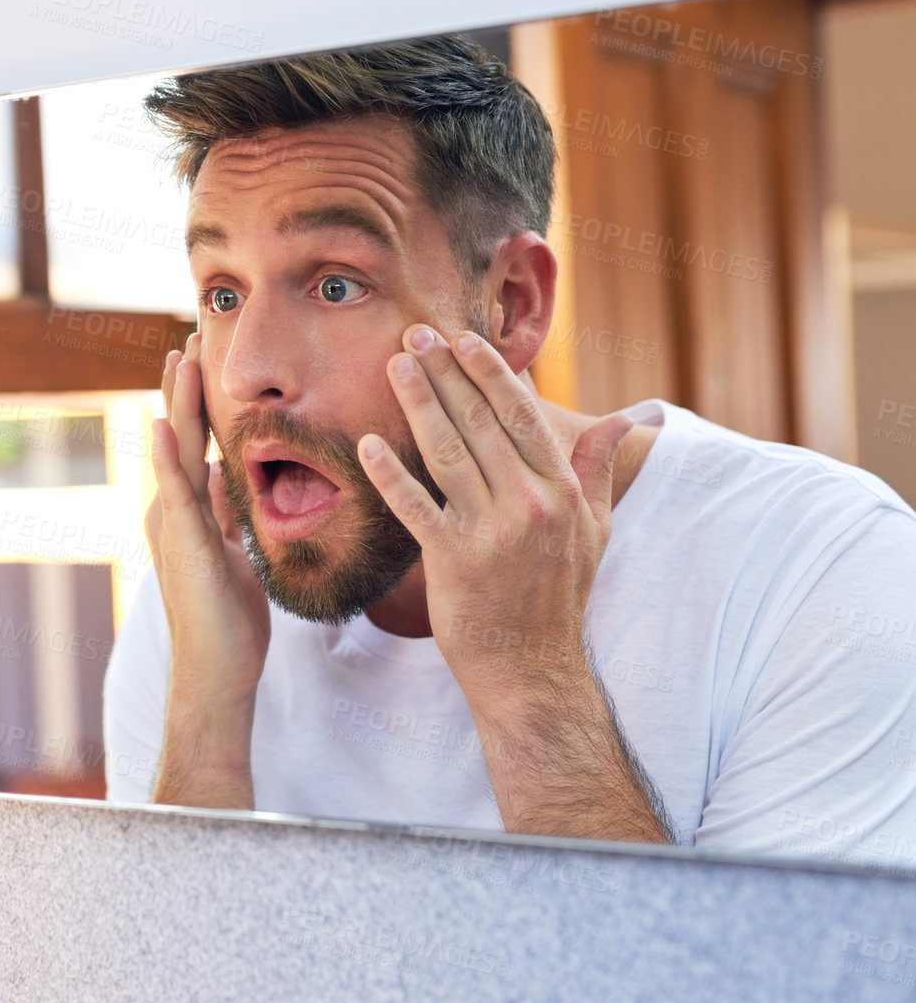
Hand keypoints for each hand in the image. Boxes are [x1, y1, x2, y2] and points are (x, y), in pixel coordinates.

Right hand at [146, 331, 270, 806]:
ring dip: (175, 404)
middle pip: (178, 436)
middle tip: (188, 338)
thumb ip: (224, 513)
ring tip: (178, 359)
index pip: (193, 444)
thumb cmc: (229, 622)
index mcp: (188, 511)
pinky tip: (160, 423)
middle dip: (184, 388)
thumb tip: (227, 472)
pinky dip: (165, 456)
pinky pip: (174, 490)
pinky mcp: (182, 543)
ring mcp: (172, 525)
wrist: (216, 670)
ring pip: (174, 451)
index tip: (201, 361)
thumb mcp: (232, 553)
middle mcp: (172, 511)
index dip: (196, 402)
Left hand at [360, 324, 630, 697]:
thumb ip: (599, 467)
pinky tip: (367, 445)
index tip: (463, 340)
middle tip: (415, 335)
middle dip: (445, 374)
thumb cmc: (559, 594)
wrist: (532, 667)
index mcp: (562, 491)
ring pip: (447, 452)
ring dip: (418, 404)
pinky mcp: (454, 562)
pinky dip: (390, 475)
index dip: (490, 374)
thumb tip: (636, 414)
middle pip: (480, 423)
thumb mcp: (595, 529)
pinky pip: (415, 508)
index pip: (522, 416)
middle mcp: (530, 504)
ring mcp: (491, 533)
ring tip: (394, 365)